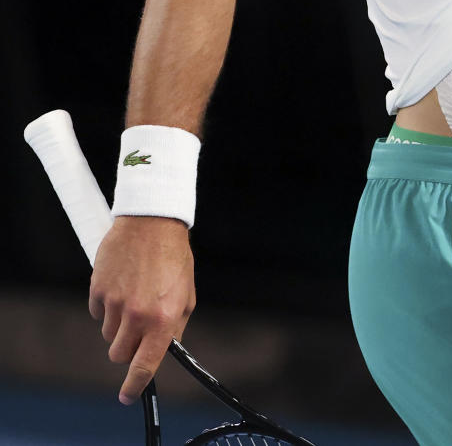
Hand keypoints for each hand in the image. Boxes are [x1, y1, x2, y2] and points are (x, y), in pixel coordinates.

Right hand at [89, 216, 195, 404]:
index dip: (135, 385)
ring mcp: (114, 303)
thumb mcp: (186, 295)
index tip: (128, 396)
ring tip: (134, 296)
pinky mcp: (97, 290)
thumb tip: (163, 350)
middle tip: (137, 327)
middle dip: (127, 346)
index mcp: (162, 318)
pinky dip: (106, 305)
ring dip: (118, 324)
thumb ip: (173, 327)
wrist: (152, 223)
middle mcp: (137, 314)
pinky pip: (96, 312)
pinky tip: (121, 284)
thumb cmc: (173, 258)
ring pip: (108, 334)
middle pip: (119, 353)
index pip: (145, 364)